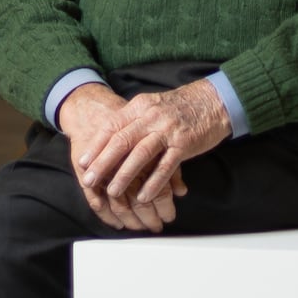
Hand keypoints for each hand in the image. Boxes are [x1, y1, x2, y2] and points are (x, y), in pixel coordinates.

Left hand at [57, 79, 231, 233]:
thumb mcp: (152, 106)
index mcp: (140, 107)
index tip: (82, 162)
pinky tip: (143, 196)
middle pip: (121, 141)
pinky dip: (153, 183)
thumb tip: (110, 139)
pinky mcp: (184, 144)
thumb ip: (133, 120)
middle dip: (103, 163)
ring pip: (141, 154)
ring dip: (124, 175)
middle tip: (89, 180)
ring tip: (112, 192)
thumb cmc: (181, 107)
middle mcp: (151, 117)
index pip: (111, 127)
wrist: (214, 100)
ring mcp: (168, 130)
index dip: (95, 146)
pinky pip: (166, 166)